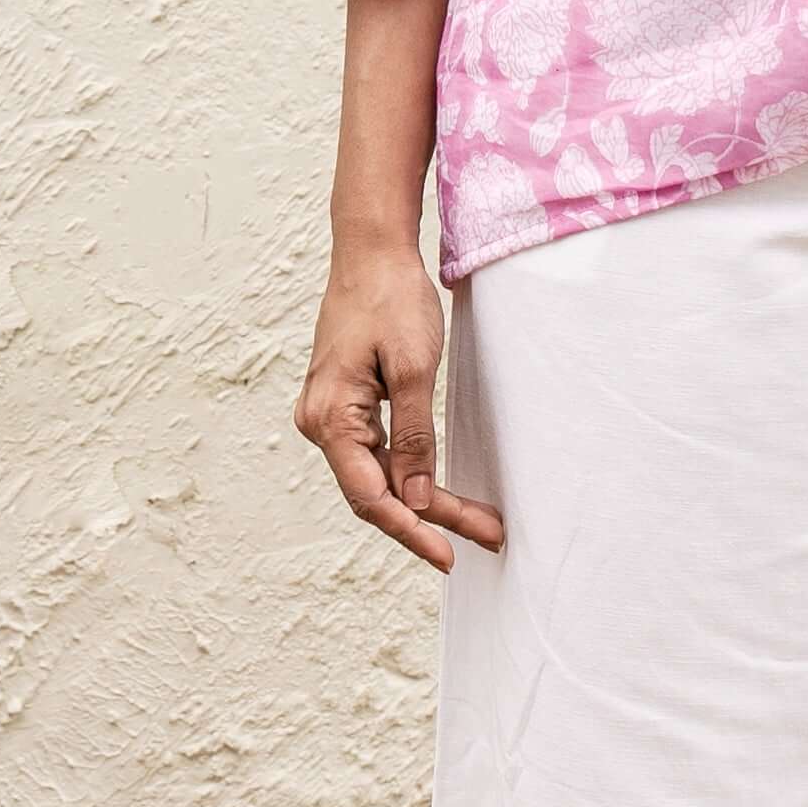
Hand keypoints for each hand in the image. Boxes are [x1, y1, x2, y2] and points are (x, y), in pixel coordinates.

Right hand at [296, 239, 503, 572]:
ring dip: (426, 499)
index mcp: (330, 418)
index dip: (411, 531)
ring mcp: (330, 415)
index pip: (371, 496)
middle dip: (430, 518)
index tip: (448, 555)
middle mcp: (321, 423)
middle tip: (486, 536)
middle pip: (377, 492)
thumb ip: (415, 436)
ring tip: (478, 521)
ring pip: (380, 475)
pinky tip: (441, 490)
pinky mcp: (346, 405)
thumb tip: (417, 498)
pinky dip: (412, 472)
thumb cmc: (391, 299)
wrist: (372, 251)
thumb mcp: (413, 368)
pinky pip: (378, 453)